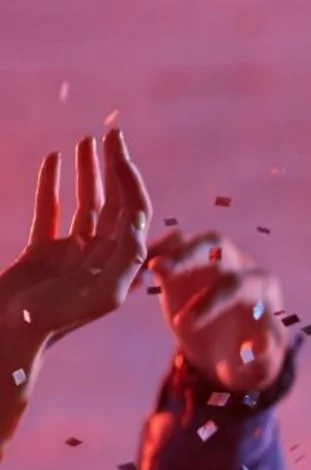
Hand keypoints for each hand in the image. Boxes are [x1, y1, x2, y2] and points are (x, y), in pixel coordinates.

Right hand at [0, 131, 150, 361]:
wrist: (11, 335)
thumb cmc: (56, 321)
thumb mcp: (101, 295)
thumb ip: (125, 262)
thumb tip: (139, 226)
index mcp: (120, 265)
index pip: (132, 212)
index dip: (130, 180)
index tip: (120, 150)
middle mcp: (101, 257)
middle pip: (115, 203)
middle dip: (114, 168)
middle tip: (112, 133)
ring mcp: (72, 254)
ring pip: (86, 204)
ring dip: (88, 172)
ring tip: (86, 140)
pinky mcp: (43, 253)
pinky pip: (52, 212)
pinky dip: (53, 185)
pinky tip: (54, 160)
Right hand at [148, 229, 287, 392]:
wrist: (225, 348)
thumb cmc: (245, 355)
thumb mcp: (257, 363)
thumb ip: (263, 355)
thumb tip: (260, 346)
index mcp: (262, 288)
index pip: (245, 282)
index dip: (216, 300)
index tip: (186, 324)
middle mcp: (241, 266)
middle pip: (221, 249)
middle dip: (191, 266)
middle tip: (170, 298)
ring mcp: (216, 258)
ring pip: (200, 240)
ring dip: (175, 251)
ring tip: (151, 269)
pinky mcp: (188, 259)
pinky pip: (173, 244)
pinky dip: (153, 254)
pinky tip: (133, 276)